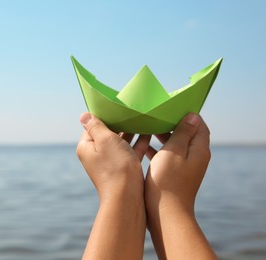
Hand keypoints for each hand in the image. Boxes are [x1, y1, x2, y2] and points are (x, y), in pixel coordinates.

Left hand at [77, 112, 149, 202]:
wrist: (128, 198)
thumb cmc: (116, 167)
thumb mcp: (106, 140)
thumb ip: (96, 126)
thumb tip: (83, 115)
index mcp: (87, 147)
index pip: (93, 126)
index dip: (105, 115)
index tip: (117, 105)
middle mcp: (96, 155)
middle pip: (108, 133)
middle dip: (120, 122)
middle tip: (133, 109)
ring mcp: (110, 163)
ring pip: (121, 142)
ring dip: (131, 131)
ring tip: (144, 118)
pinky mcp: (124, 169)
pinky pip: (130, 152)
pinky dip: (138, 143)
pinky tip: (150, 133)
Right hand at [145, 113, 215, 258]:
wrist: (165, 213)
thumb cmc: (168, 181)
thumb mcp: (174, 152)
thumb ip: (183, 133)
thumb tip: (193, 116)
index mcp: (198, 150)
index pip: (199, 125)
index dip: (188, 114)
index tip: (172, 106)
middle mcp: (194, 157)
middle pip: (186, 134)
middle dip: (172, 124)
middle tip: (156, 114)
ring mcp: (184, 167)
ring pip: (174, 145)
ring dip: (163, 136)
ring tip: (147, 126)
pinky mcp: (173, 174)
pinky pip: (167, 156)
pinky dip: (157, 149)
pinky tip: (143, 145)